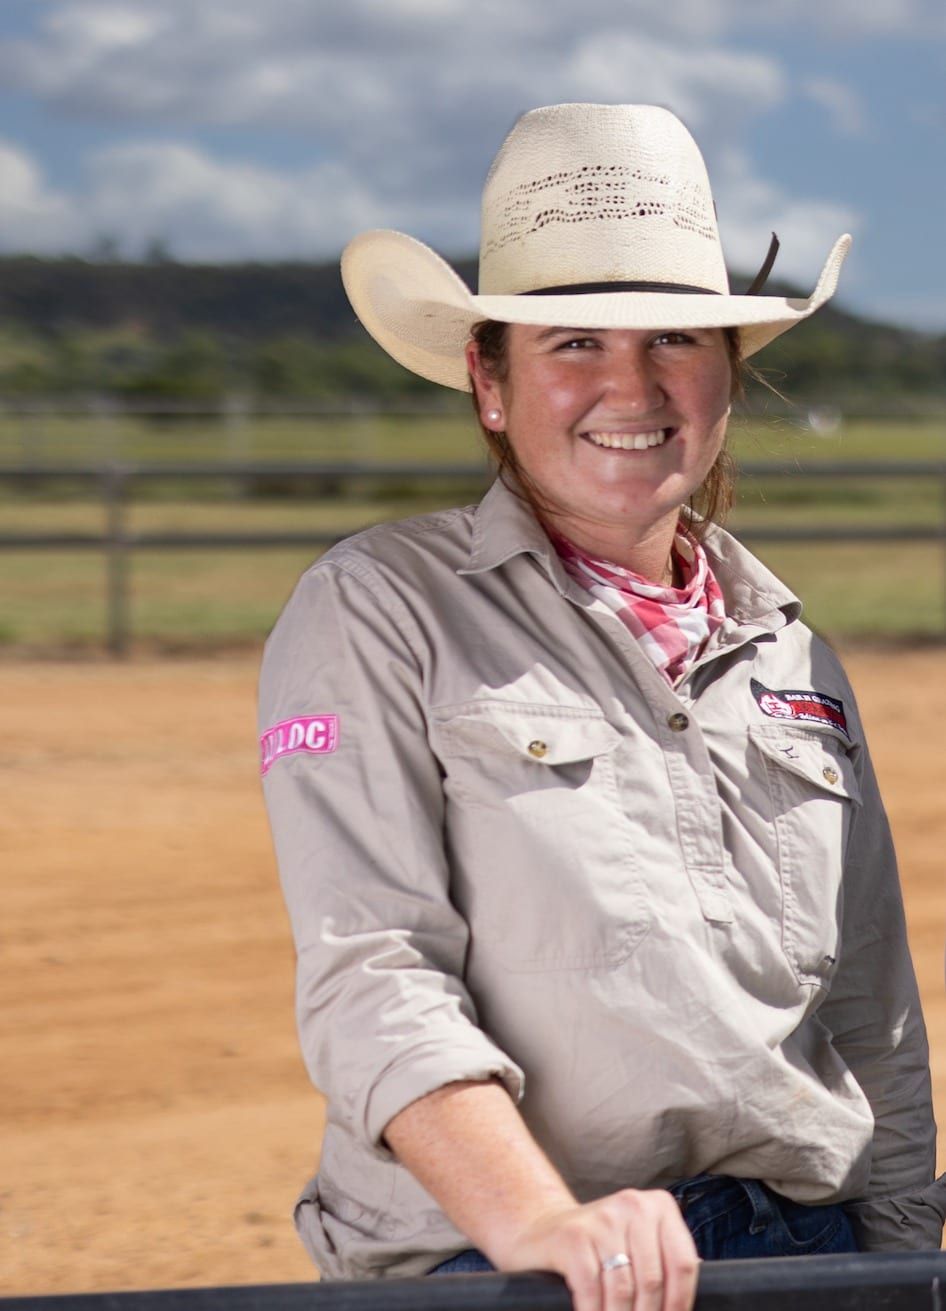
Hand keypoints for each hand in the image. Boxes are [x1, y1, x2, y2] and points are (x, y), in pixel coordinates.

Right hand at [487, 1188, 698, 1310]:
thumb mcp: (637, 1246)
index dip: (680, 1304)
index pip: (683, 1264)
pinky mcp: (572, 1237)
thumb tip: (686, 1309)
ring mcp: (601, 1219)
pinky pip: (591, 1290)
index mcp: (658, 1207)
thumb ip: (664, 1266)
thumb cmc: (600, 1249)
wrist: (542, 1231)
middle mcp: (632, 1205)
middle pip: (653, 1281)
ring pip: (624, 1290)